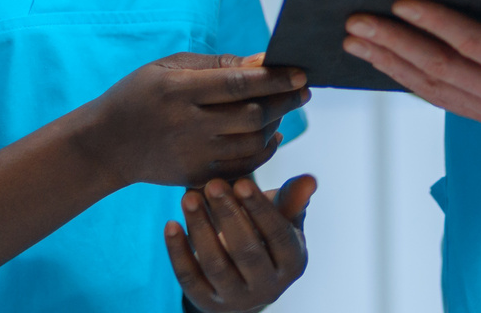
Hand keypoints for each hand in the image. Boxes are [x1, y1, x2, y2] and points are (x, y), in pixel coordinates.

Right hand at [77, 53, 308, 190]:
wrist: (106, 144)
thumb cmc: (141, 94)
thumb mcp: (168, 67)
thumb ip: (217, 64)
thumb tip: (262, 61)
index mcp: (179, 90)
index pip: (239, 84)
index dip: (275, 79)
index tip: (301, 72)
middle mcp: (187, 125)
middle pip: (252, 116)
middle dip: (285, 101)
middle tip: (303, 90)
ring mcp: (191, 155)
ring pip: (252, 143)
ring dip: (277, 125)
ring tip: (284, 109)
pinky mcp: (195, 176)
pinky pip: (243, 167)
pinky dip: (264, 151)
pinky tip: (270, 135)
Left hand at [167, 175, 315, 311]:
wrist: (247, 281)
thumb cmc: (267, 237)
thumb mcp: (284, 219)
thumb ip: (292, 199)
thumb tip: (310, 179)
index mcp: (293, 263)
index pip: (277, 235)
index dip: (259, 209)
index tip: (241, 182)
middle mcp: (268, 287)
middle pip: (246, 250)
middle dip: (227, 214)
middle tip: (212, 184)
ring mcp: (236, 299)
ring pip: (215, 264)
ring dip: (200, 228)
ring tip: (189, 197)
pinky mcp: (207, 304)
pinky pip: (189, 277)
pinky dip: (178, 251)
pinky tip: (170, 224)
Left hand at [344, 0, 480, 128]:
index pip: (476, 45)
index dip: (437, 22)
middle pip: (441, 69)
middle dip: (394, 42)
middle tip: (355, 19)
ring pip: (433, 87)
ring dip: (390, 63)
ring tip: (353, 39)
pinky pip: (440, 97)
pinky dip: (406, 78)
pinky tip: (381, 58)